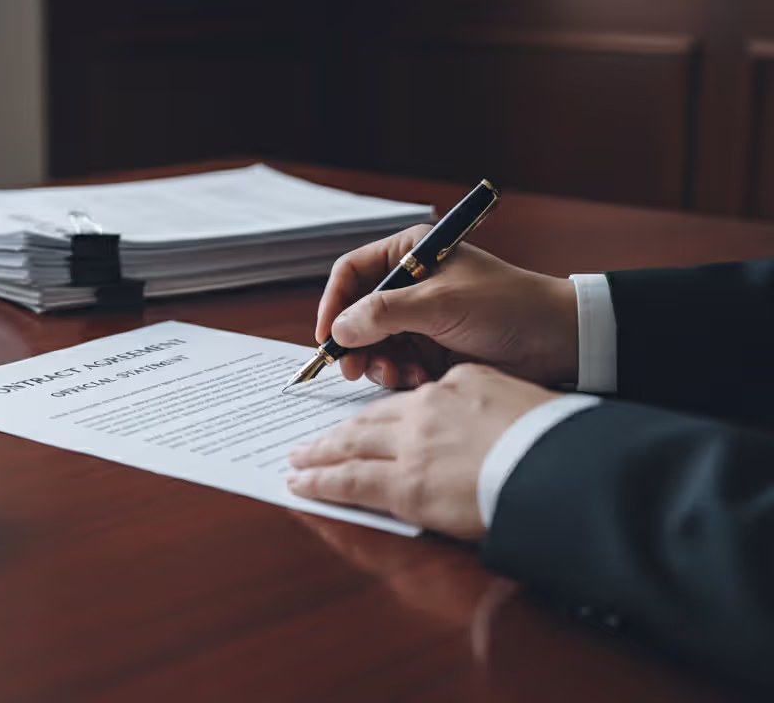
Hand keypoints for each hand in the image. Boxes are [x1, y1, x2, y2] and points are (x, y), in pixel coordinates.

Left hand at [286, 364, 558, 538]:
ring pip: (350, 446)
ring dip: (319, 454)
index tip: (368, 424)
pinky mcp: (406, 484)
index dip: (383, 415)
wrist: (570, 466)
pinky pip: (349, 481)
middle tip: (312, 440)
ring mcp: (414, 446)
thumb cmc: (564, 443)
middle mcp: (430, 408)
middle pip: (371, 419)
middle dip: (338, 432)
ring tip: (298, 460)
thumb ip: (496, 411)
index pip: (410, 400)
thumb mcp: (528, 406)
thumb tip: (488, 433)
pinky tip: (300, 484)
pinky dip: (320, 482)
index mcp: (462, 384)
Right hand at [317, 225, 578, 388]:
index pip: (351, 273)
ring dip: (380, 363)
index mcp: (411, 253)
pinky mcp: (431, 348)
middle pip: (357, 313)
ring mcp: (419, 318)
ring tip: (399, 374)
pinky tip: (419, 380)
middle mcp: (410, 284)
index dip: (333, 303)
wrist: (558, 341)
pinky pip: (396, 363)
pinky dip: (400, 374)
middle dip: (355, 343)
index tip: (326, 336)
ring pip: (373, 343)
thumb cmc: (507, 306)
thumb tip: (339, 328)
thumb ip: (384, 313)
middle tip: (354, 369)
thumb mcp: (440, 304)